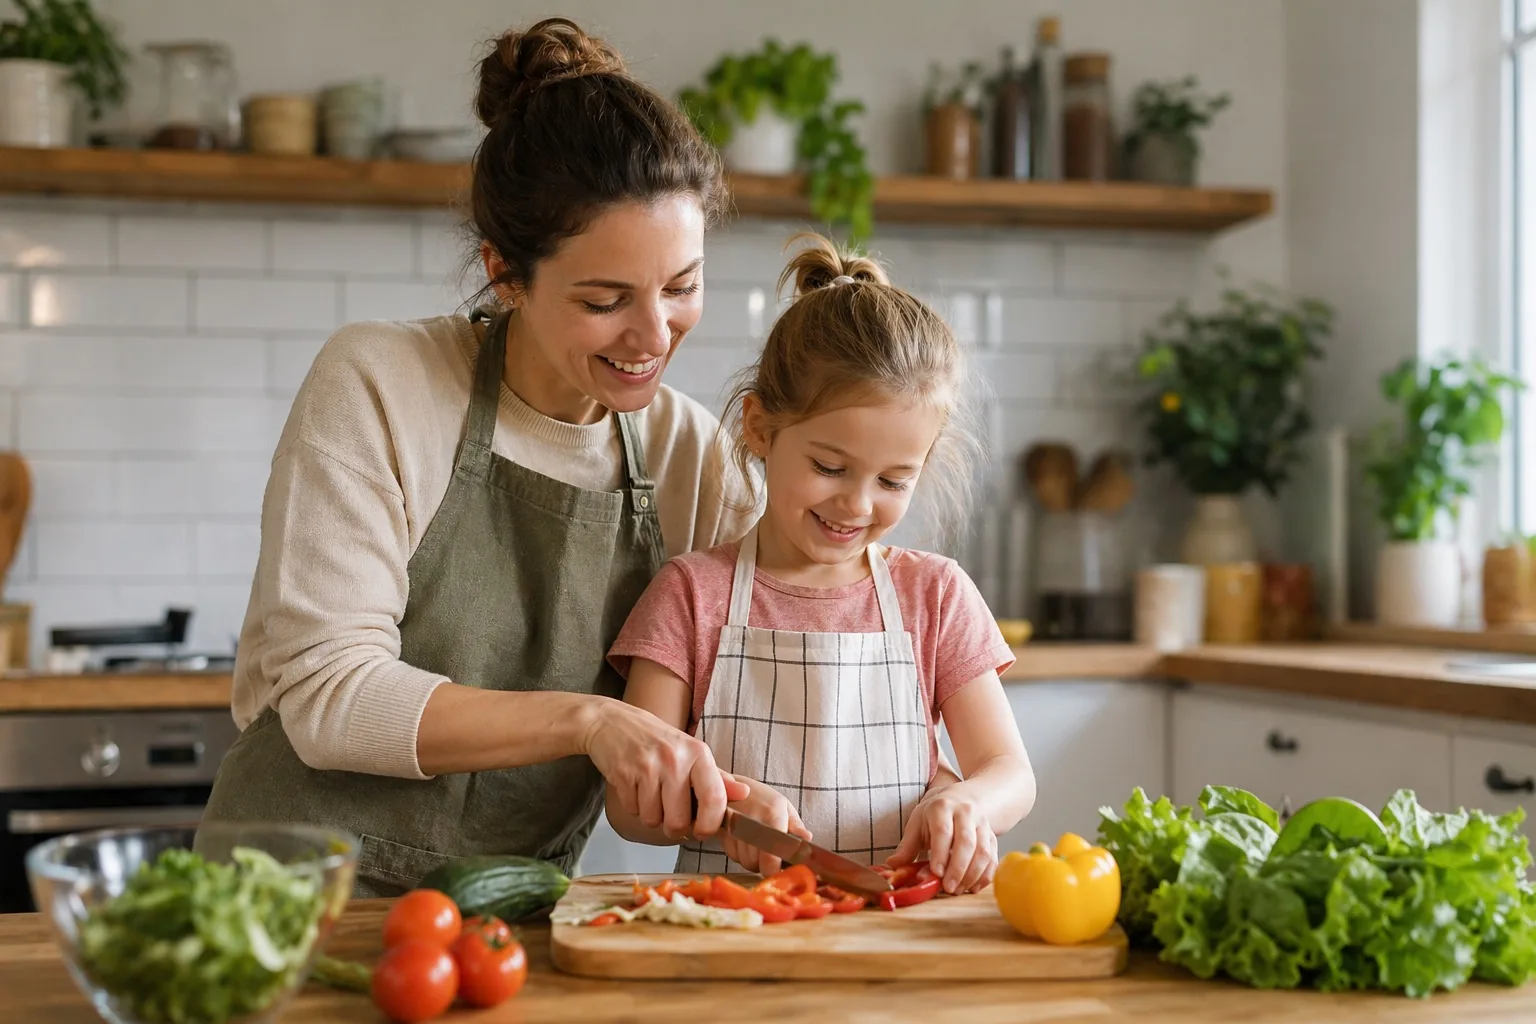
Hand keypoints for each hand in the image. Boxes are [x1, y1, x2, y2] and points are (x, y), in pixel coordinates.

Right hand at [583, 700, 747, 840]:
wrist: (611, 722)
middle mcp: (675, 758)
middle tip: (670, 813)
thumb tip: (745, 794)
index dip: (709, 825)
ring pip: (654, 820)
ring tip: (650, 793)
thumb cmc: (655, 740)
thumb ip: (717, 777)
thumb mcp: (690, 752)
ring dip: (651, 815)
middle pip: (679, 820)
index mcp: (698, 753)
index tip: (701, 831)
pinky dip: (634, 806)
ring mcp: (648, 766)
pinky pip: (634, 811)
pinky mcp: (624, 774)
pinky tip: (635, 787)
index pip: (714, 799)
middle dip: (673, 827)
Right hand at [721, 774, 809, 875]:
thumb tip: (808, 839)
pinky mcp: (723, 832)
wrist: (733, 786)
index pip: (770, 859)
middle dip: (764, 865)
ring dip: (752, 860)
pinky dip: (740, 854)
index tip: (779, 869)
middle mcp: (752, 822)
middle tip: (769, 853)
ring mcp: (735, 828)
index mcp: (772, 815)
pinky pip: (733, 856)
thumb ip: (796, 825)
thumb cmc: (763, 799)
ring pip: (745, 863)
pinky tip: (744, 841)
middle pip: (756, 865)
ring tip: (757, 844)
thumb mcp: (784, 807)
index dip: (774, 870)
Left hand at [888, 784, 997, 894]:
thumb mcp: (917, 823)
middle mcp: (966, 813)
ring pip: (983, 851)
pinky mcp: (992, 836)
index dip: (941, 854)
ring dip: (972, 874)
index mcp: (943, 807)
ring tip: (959, 890)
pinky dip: (985, 875)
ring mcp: (982, 824)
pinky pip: (993, 857)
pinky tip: (973, 887)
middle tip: (948, 888)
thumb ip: (907, 847)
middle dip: (958, 868)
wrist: (962, 799)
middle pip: (966, 842)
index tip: (936, 873)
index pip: (943, 831)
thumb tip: (892, 866)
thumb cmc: (936, 813)